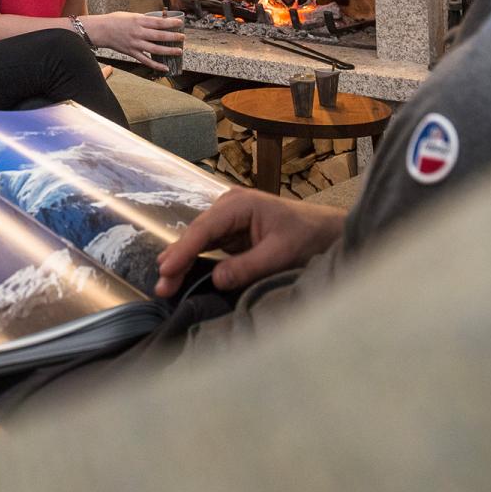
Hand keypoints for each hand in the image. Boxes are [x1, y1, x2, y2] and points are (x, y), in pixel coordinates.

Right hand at [82, 11, 182, 69]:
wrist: (100, 30)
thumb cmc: (114, 20)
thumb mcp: (131, 15)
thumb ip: (144, 19)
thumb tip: (158, 21)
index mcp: (139, 21)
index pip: (159, 22)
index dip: (171, 23)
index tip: (181, 23)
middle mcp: (138, 33)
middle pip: (159, 36)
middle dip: (173, 37)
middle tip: (183, 38)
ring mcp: (135, 44)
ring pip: (155, 49)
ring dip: (168, 51)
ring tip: (179, 51)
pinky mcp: (131, 52)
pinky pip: (146, 60)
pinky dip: (156, 65)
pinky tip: (165, 67)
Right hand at [153, 188, 345, 297]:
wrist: (329, 232)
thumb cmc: (310, 237)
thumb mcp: (281, 254)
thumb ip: (248, 266)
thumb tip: (216, 280)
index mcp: (239, 204)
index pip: (204, 229)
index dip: (183, 250)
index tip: (166, 269)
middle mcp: (228, 207)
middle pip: (195, 235)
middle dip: (177, 260)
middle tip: (161, 286)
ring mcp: (228, 219)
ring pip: (197, 242)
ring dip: (182, 263)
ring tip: (165, 286)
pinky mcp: (231, 233)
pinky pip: (207, 247)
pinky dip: (194, 262)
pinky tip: (179, 276)